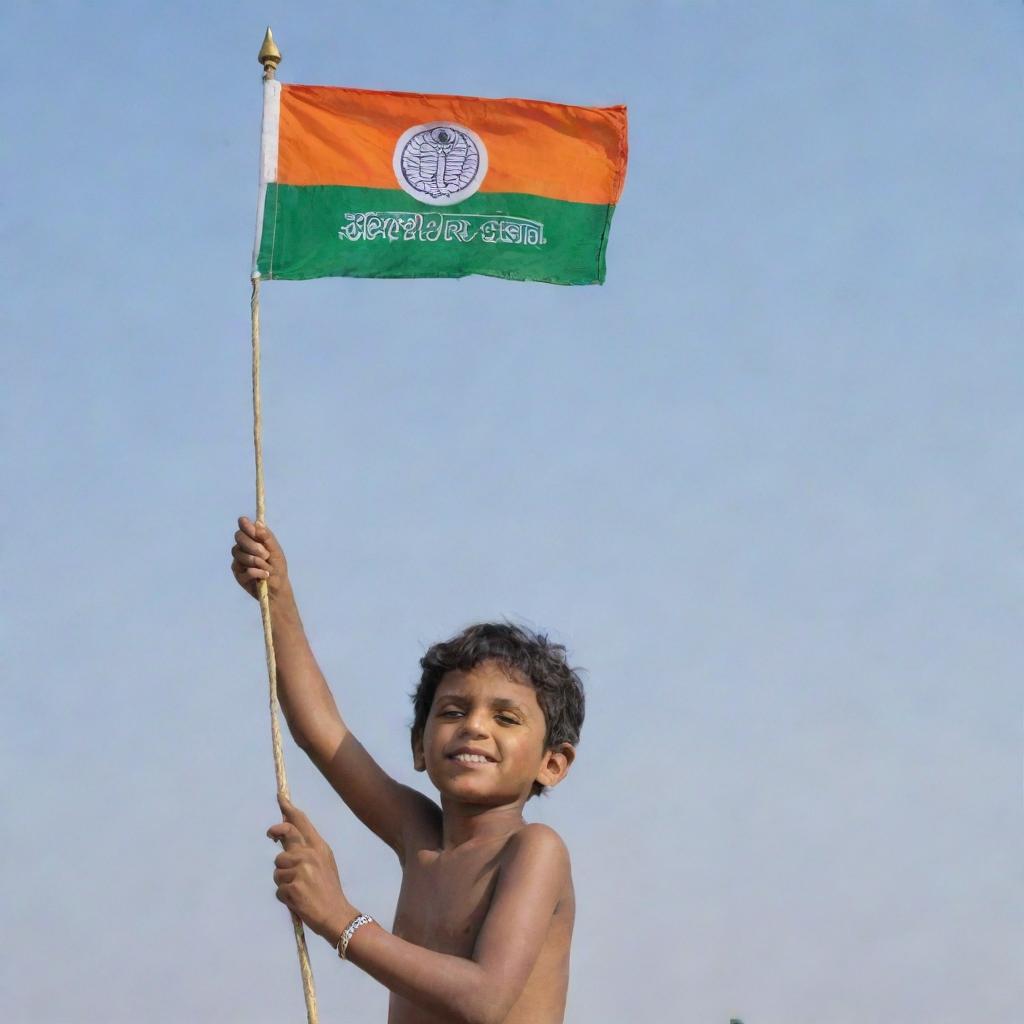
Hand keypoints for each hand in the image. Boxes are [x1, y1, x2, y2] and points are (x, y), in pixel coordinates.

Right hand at [231, 516, 289, 600]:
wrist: (278, 587)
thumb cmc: (277, 567)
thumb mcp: (276, 551)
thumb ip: (267, 537)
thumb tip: (258, 522)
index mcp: (253, 539)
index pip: (243, 526)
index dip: (246, 526)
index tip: (253, 531)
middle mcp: (243, 547)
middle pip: (239, 537)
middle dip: (252, 545)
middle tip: (265, 555)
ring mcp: (238, 560)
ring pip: (239, 553)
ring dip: (256, 561)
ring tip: (267, 566)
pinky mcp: (238, 574)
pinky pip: (244, 569)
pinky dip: (257, 572)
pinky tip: (264, 575)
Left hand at [268, 794, 355, 944]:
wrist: (336, 915)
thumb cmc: (329, 890)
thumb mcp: (324, 863)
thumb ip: (307, 850)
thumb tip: (286, 838)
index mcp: (319, 847)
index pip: (302, 822)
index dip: (289, 808)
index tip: (280, 797)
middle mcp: (310, 854)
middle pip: (286, 835)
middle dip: (276, 832)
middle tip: (271, 834)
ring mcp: (301, 870)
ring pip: (278, 868)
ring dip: (283, 880)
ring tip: (298, 889)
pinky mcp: (293, 887)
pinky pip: (278, 889)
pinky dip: (285, 897)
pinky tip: (298, 901)